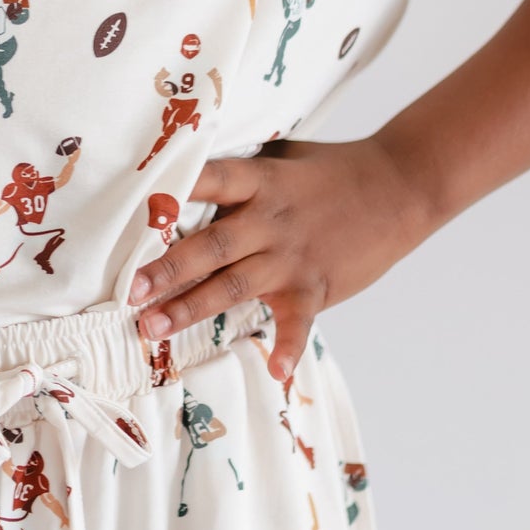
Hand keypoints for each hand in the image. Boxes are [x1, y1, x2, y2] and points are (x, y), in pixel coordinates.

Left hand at [127, 136, 432, 382]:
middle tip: (130, 293)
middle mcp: (270, 220)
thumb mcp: (282, 159)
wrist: (400, 186)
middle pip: (210, 246)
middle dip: (167, 271)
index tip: (136, 211)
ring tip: (153, 327)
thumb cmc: (333, 169)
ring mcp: (293, 257)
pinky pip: (298, 323)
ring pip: (234, 286)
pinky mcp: (317, 286)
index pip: (209, 181)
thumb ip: (239, 174)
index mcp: (259, 182)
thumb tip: (180, 174)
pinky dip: (288, 348)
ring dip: (192, 309)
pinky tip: (274, 370)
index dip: (173, 192)